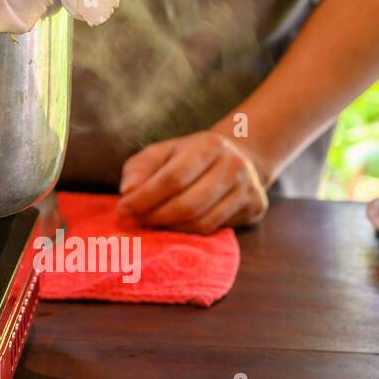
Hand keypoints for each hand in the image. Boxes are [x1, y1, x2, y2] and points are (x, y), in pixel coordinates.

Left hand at [116, 129, 269, 233]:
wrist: (237, 157)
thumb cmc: (188, 157)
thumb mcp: (162, 153)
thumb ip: (140, 169)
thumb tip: (128, 192)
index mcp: (209, 145)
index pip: (173, 178)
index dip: (145, 197)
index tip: (123, 208)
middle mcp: (233, 165)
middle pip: (188, 204)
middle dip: (156, 216)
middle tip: (136, 221)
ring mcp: (248, 188)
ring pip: (202, 221)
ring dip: (170, 228)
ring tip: (151, 224)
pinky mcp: (255, 207)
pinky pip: (214, 229)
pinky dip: (187, 232)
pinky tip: (173, 227)